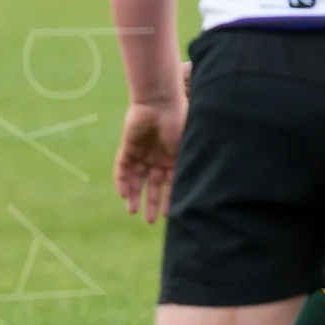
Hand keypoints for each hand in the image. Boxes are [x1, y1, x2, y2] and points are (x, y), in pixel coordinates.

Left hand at [113, 96, 185, 222]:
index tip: (169, 215)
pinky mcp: (128, 148)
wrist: (160, 103)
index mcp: (175, 158)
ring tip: (133, 212)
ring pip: (137, 179)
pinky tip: (123, 195)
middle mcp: (158, 158)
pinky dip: (122, 182)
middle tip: (150, 220)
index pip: (171, 184)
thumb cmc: (179, 124)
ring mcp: (143, 153)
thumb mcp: (188, 148)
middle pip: (154, 185)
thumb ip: (189, 167)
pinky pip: (123, 168)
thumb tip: (202, 191)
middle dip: (152, 202)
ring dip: (135, 195)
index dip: (170, 199)